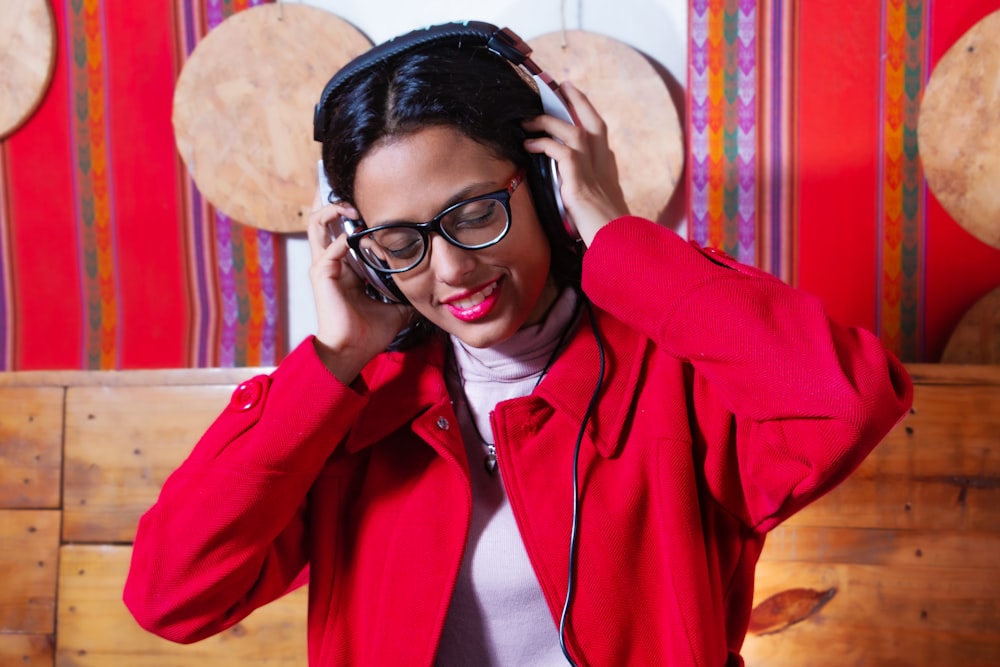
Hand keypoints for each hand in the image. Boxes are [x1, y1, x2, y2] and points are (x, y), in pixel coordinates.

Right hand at [305, 197, 411, 383]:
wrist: (352, 351)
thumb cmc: (369, 332)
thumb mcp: (396, 306)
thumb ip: (407, 290)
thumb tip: (433, 286)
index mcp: (346, 268)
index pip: (344, 230)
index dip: (357, 215)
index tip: (380, 205)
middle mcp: (331, 262)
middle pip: (324, 220)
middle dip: (339, 201)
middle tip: (358, 192)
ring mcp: (323, 266)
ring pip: (318, 224)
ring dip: (336, 209)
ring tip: (354, 204)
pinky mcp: (321, 273)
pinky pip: (331, 245)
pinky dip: (347, 236)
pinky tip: (363, 235)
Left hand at [522, 81, 629, 246]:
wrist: (616, 240)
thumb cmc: (606, 229)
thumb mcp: (596, 204)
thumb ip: (585, 189)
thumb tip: (568, 186)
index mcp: (608, 167)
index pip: (598, 132)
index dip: (586, 113)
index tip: (573, 99)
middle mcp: (603, 162)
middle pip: (591, 120)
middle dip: (576, 100)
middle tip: (561, 86)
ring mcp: (592, 168)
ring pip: (571, 130)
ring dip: (548, 122)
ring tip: (528, 121)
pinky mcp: (579, 177)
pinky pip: (559, 150)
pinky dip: (543, 144)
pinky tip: (529, 144)